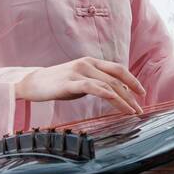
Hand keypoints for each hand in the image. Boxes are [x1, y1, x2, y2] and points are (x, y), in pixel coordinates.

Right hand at [16, 57, 146, 114]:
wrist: (32, 82)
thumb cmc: (58, 83)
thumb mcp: (81, 79)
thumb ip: (98, 82)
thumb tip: (118, 92)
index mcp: (92, 62)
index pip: (118, 69)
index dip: (132, 80)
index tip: (142, 93)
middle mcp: (87, 64)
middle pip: (116, 78)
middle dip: (131, 94)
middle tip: (140, 109)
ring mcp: (77, 72)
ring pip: (107, 84)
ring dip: (122, 99)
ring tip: (131, 111)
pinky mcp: (68, 83)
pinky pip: (90, 87)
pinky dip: (104, 93)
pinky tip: (113, 99)